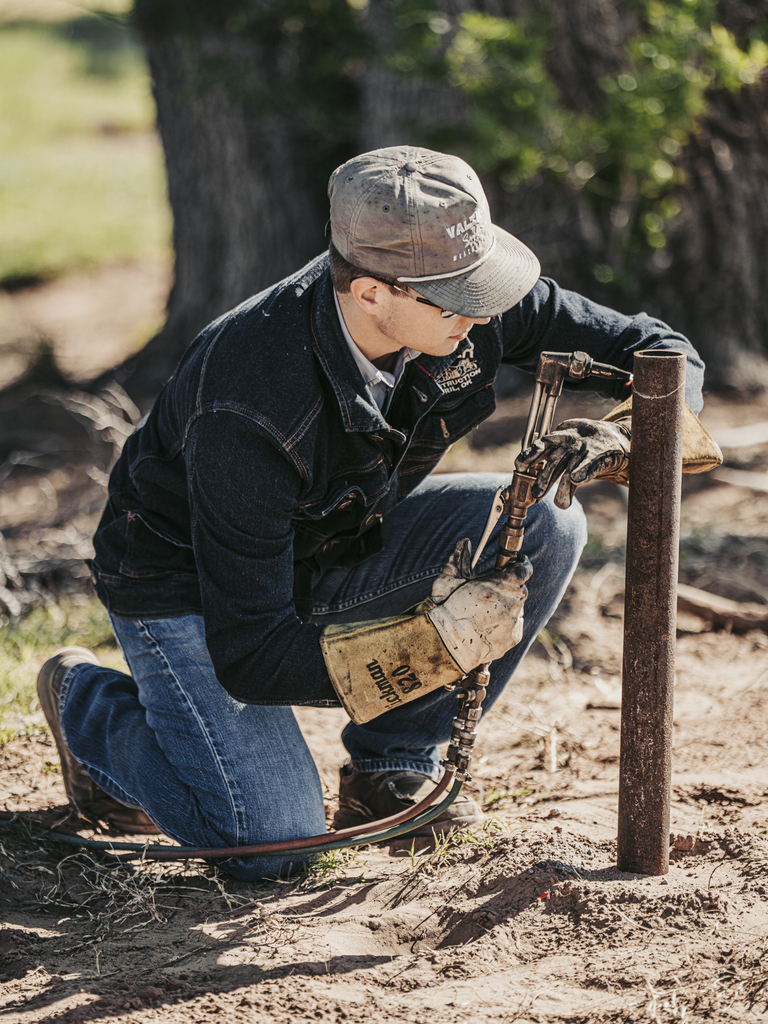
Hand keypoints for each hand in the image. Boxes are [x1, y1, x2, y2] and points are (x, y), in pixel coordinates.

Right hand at [427, 539, 531, 672]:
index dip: (522, 564)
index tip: (518, 562)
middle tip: (493, 591)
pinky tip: (488, 626)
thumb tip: (465, 542)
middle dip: (510, 588)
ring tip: (486, 612)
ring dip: (507, 606)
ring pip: (517, 608)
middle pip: (520, 589)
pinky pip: (514, 625)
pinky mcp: (514, 636)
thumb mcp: (450, 578)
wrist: (447, 642)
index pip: (523, 569)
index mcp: (501, 584)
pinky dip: (506, 624)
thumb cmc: (447, 608)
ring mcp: (515, 620)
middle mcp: (513, 601)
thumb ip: (460, 558)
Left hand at [516, 418, 630, 509]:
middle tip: (537, 495)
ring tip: (560, 504)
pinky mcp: (600, 456)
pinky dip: (584, 472)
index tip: (519, 467)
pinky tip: (577, 480)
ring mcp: (585, 448)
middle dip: (544, 479)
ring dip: (564, 487)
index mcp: (557, 439)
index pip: (540, 446)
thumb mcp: (564, 450)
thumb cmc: (580, 447)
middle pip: (554, 460)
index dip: (529, 456)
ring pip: (571, 468)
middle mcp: (569, 442)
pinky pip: (591, 465)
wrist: (611, 436)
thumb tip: (534, 491)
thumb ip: (550, 467)